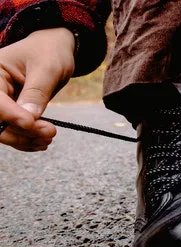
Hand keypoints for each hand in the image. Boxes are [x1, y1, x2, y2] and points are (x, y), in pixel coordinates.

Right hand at [0, 28, 74, 151]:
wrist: (54, 49)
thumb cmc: (49, 52)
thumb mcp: (47, 68)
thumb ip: (37, 92)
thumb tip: (29, 117)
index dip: (11, 115)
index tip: (31, 123)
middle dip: (21, 131)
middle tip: (49, 133)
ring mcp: (1, 102)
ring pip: (2, 130)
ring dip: (24, 139)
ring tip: (48, 138)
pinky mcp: (10, 112)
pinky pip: (11, 131)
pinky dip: (25, 140)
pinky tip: (41, 141)